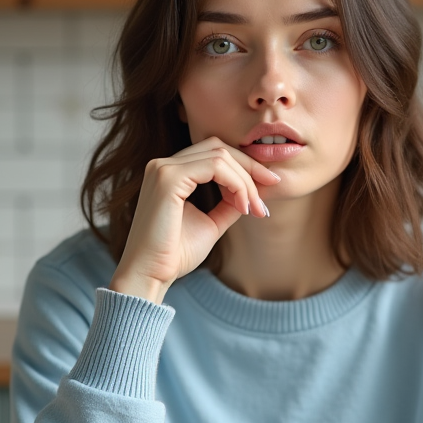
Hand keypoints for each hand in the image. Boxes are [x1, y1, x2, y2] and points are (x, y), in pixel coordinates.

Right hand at [109, 137, 280, 303]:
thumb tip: (254, 192)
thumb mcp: (210, 223)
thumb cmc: (175, 254)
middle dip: (250, 167)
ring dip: (246, 180)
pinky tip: (242, 206)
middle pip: (219, 148)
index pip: (214, 153)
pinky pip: (215, 167)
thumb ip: (228, 204)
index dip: (245, 166)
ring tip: (254, 208)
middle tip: (272, 188)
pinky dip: (236, 184)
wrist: (151, 274)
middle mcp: (163, 165)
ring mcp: (163, 168)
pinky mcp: (168, 178)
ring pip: (221, 156)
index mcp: (170, 173)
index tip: (268, 186)